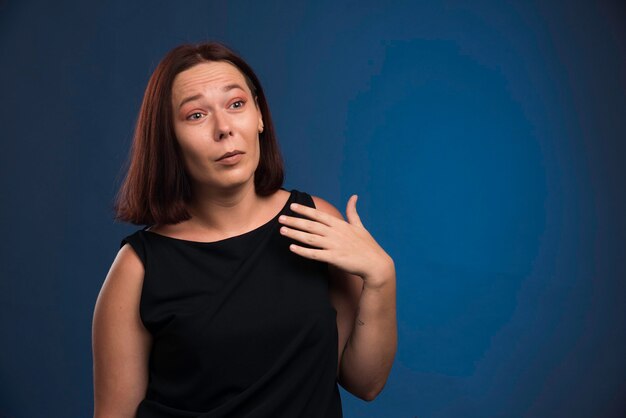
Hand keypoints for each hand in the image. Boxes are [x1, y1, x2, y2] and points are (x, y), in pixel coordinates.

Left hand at [278, 195, 393, 287]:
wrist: (376, 264)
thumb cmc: (368, 245)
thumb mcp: (360, 226)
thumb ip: (353, 212)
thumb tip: (354, 196)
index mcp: (340, 224)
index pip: (319, 215)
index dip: (305, 210)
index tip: (292, 206)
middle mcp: (335, 233)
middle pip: (311, 225)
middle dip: (294, 221)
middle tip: (280, 218)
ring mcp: (334, 245)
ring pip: (310, 238)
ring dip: (295, 234)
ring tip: (282, 231)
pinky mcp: (334, 258)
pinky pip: (315, 254)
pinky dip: (303, 251)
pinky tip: (292, 248)